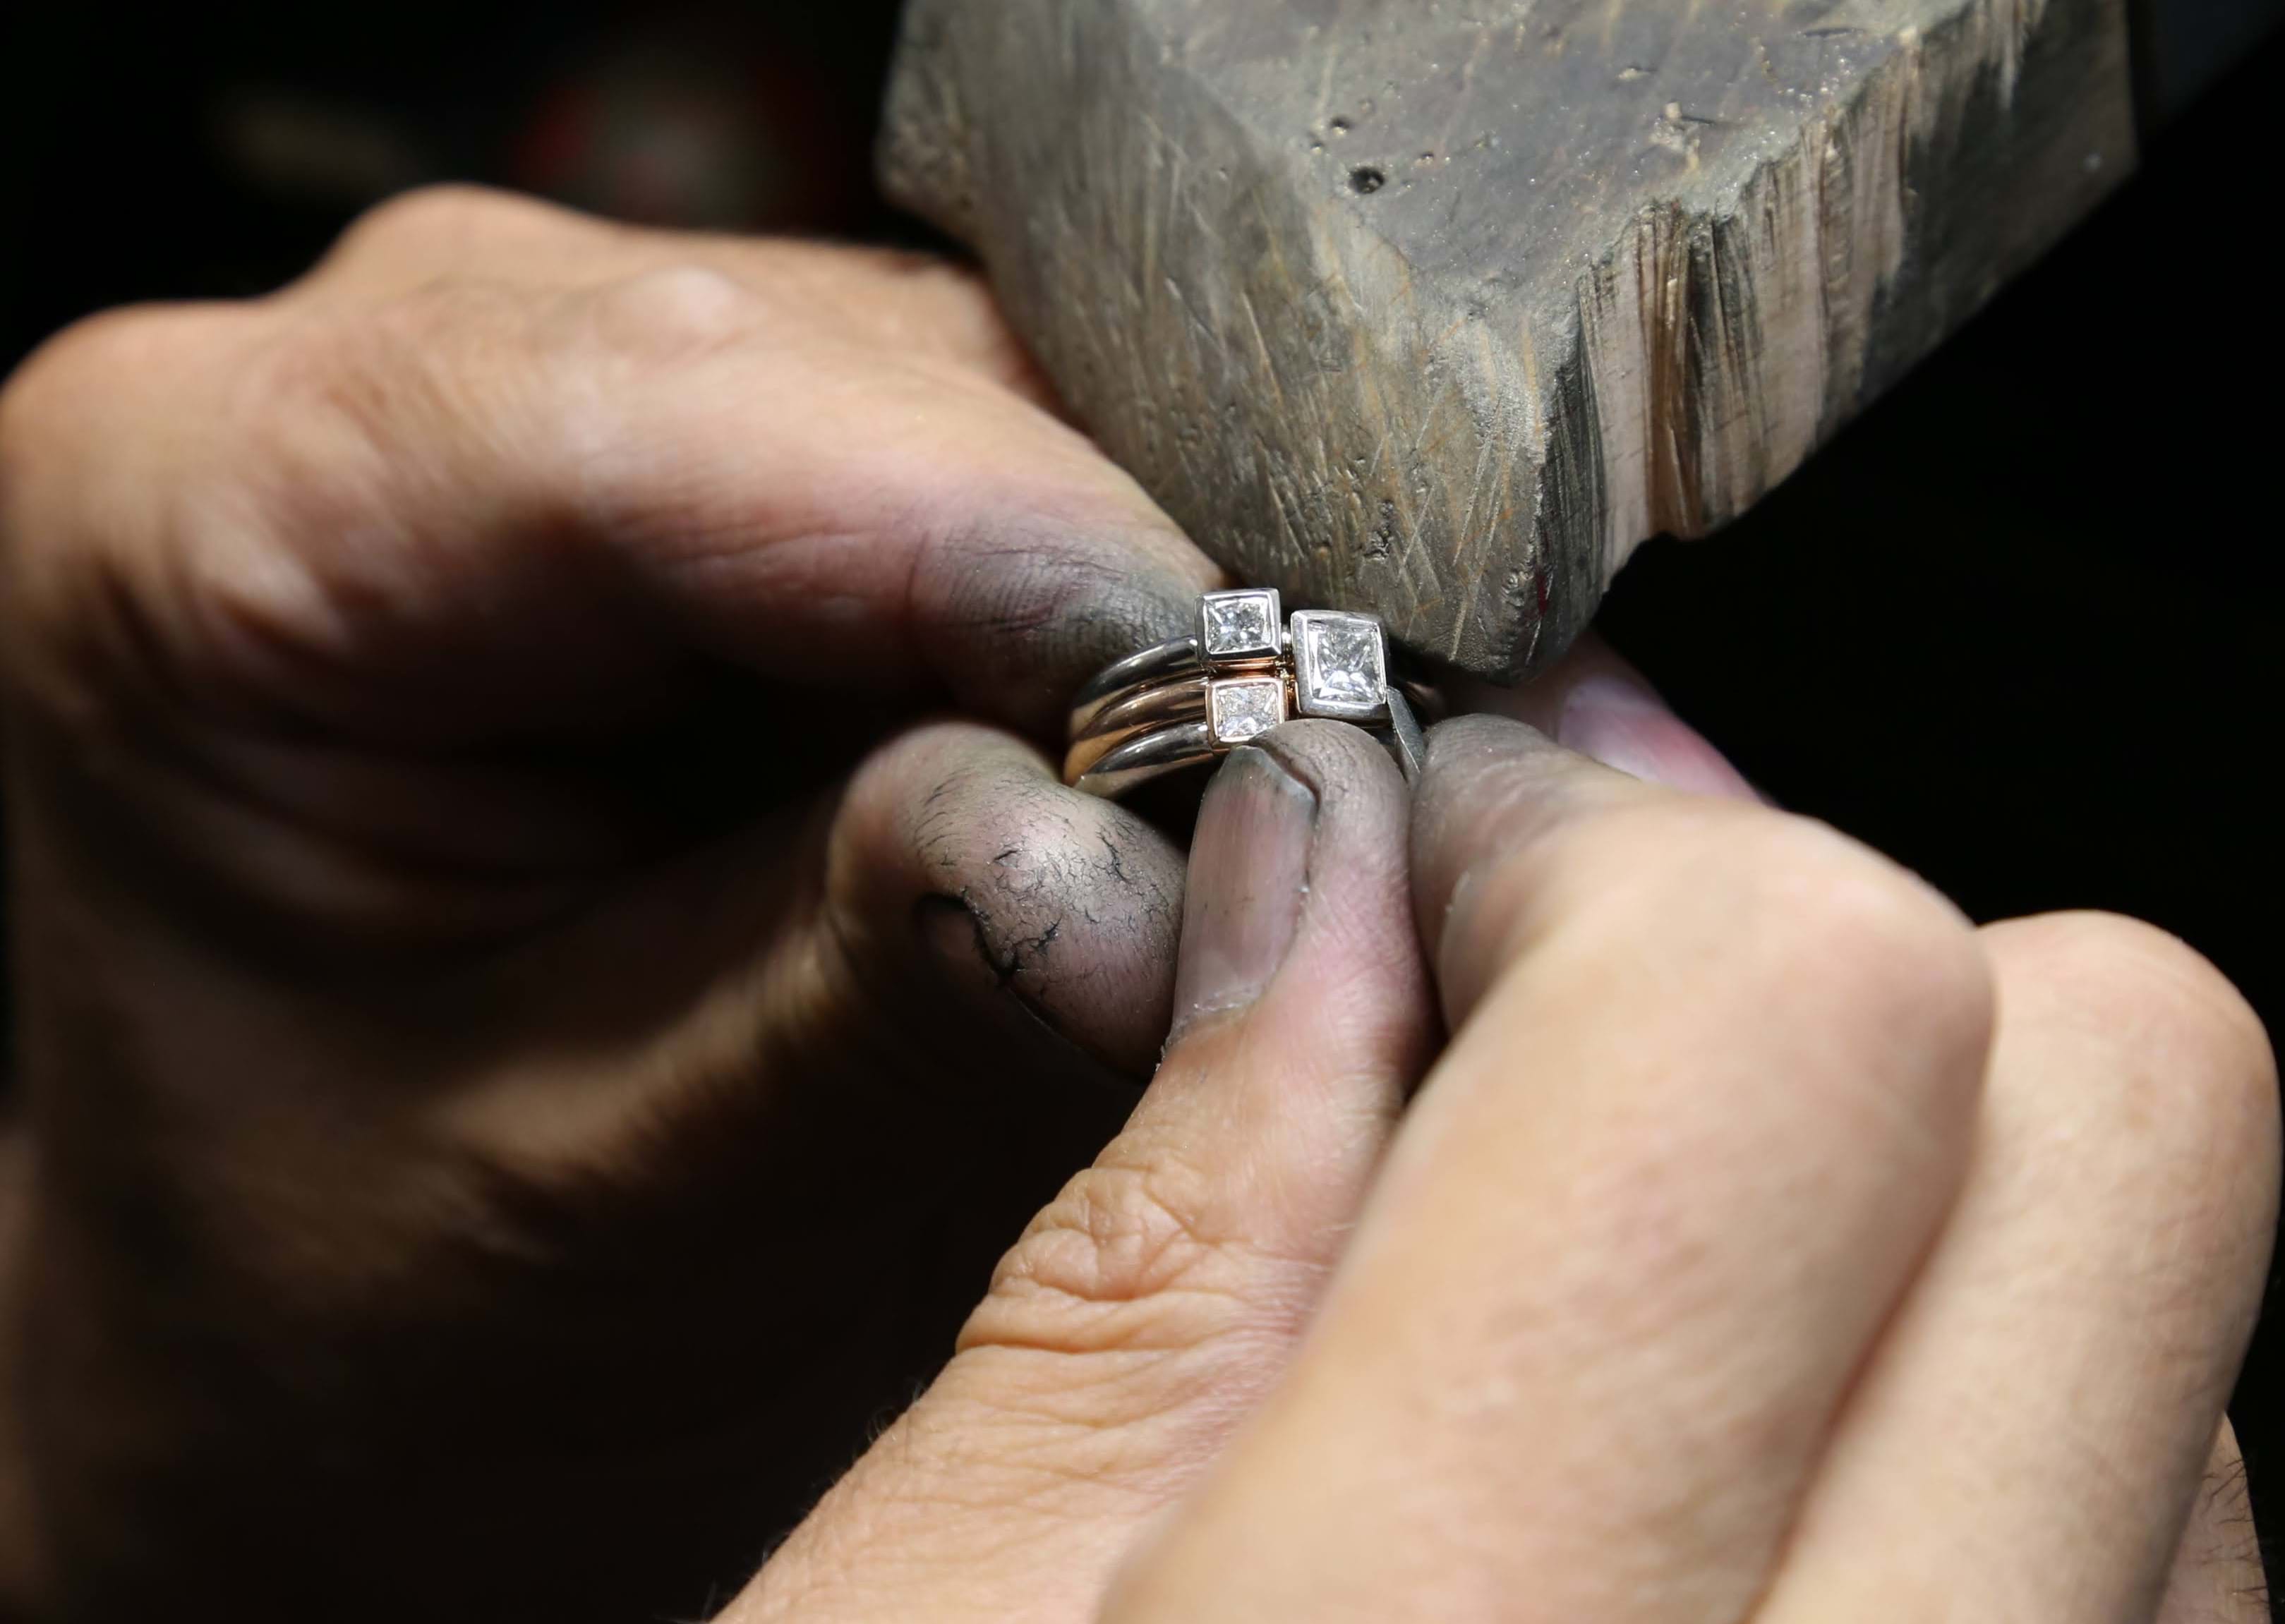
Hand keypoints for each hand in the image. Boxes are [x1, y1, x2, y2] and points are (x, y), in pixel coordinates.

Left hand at [0, 187, 1221, 1616]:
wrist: (321, 1351)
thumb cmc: (363, 1324)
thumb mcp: (596, 1202)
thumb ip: (867, 1002)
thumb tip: (1172, 858)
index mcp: (196, 531)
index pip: (654, 413)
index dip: (998, 539)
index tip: (1253, 707)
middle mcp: (358, 390)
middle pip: (826, 367)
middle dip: (1091, 579)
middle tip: (1274, 802)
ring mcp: (534, 396)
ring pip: (939, 386)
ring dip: (1106, 598)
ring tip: (1185, 812)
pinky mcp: (685, 463)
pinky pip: (958, 453)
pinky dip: (1074, 608)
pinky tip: (1109, 757)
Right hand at [731, 715, 2276, 1621]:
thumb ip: (1151, 1249)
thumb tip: (1320, 882)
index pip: (1798, 1018)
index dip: (1576, 859)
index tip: (1406, 872)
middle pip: (2125, 1101)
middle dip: (1788, 970)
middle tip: (1508, 1039)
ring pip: (2183, 1323)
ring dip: (1883, 1224)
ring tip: (1572, 1327)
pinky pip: (2189, 1579)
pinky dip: (1961, 1460)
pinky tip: (1689, 1536)